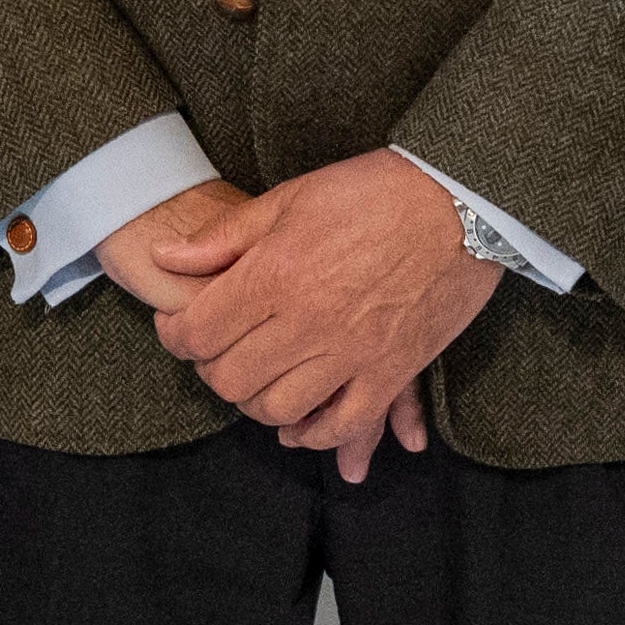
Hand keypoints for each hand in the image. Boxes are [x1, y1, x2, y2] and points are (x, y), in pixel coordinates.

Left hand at [126, 151, 497, 477]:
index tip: (179, 325)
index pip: (197, 333)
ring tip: (256, 379)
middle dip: (212, 368)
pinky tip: (298, 424)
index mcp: (275, 275)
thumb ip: (223, 238)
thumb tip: (163, 258)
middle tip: (217, 351)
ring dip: (256, 402)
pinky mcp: (391, 370)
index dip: (175, 335)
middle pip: (230, 378)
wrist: (460, 201)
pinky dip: (313, 434)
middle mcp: (307, 321)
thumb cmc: (373, 191)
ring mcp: (351, 352)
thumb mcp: (289, 198)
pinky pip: (342, 424)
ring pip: (277, 409)